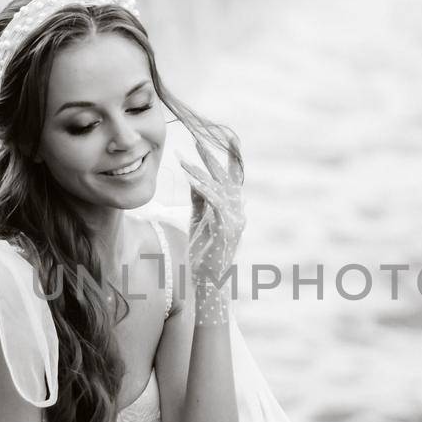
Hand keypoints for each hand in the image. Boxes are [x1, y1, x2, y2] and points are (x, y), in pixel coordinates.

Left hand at [181, 135, 245, 294]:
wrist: (208, 284)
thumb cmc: (203, 255)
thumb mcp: (198, 221)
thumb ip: (199, 199)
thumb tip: (194, 175)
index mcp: (232, 209)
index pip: (232, 177)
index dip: (228, 156)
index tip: (218, 137)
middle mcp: (238, 212)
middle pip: (229, 177)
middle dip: (215, 156)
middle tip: (200, 137)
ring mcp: (234, 220)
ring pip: (220, 186)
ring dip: (201, 169)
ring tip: (184, 156)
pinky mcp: (226, 228)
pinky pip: (213, 201)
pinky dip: (201, 186)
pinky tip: (189, 175)